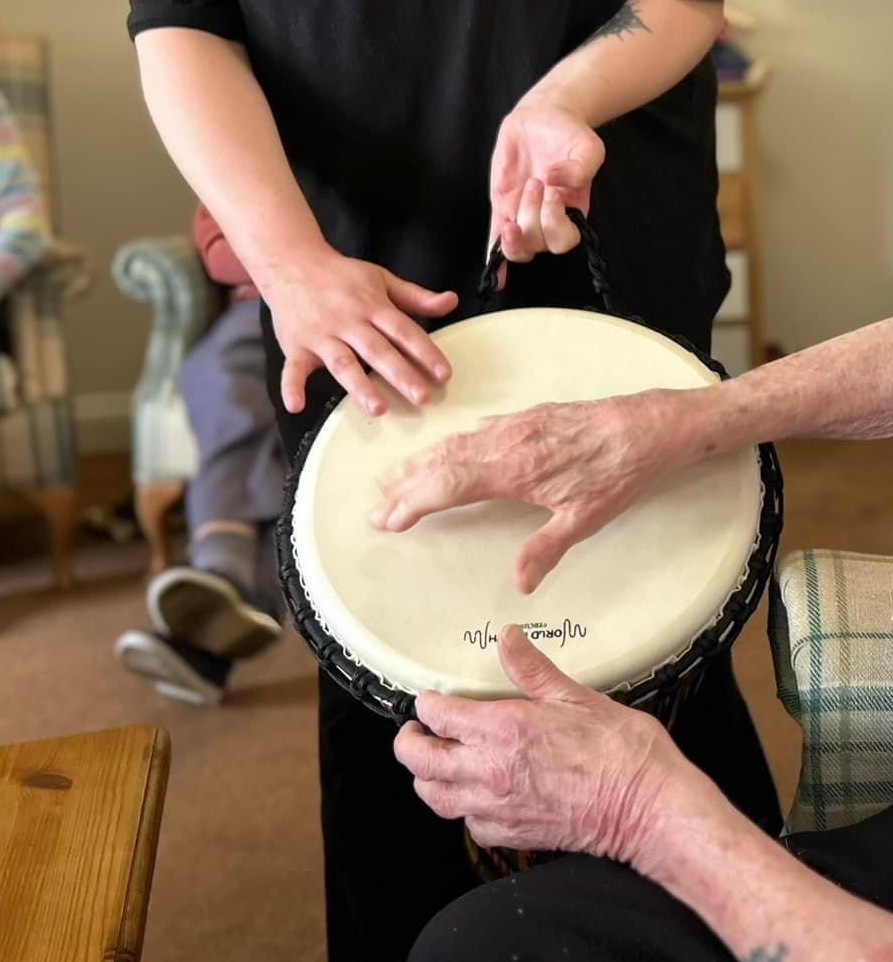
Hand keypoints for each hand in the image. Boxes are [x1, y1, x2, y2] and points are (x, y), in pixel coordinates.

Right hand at [267, 247, 457, 415]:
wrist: (291, 262)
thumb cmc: (341, 277)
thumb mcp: (381, 279)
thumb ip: (416, 297)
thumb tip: (451, 302)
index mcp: (371, 304)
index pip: (403, 330)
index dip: (425, 351)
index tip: (443, 374)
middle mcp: (347, 320)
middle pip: (377, 350)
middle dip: (400, 374)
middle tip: (421, 397)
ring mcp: (320, 334)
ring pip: (342, 362)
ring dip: (359, 386)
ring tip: (378, 408)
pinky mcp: (296, 346)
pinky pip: (293, 368)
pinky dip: (292, 386)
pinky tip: (296, 405)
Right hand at [372, 391, 681, 592]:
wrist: (648, 426)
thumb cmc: (619, 472)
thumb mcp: (585, 518)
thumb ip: (546, 548)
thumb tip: (520, 582)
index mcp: (513, 471)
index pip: (446, 487)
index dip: (412, 503)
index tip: (387, 518)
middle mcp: (505, 443)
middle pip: (439, 463)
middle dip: (403, 485)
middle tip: (375, 504)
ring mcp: (513, 426)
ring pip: (452, 444)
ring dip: (419, 462)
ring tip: (393, 478)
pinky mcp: (525, 417)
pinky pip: (473, 431)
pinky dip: (447, 445)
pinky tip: (442, 452)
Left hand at [394, 625, 703, 873]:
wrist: (647, 808)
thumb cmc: (619, 751)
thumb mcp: (574, 696)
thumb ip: (531, 668)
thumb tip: (507, 637)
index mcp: (501, 730)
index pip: (437, 716)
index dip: (428, 704)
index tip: (432, 699)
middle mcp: (488, 772)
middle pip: (419, 762)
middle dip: (409, 743)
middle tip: (415, 731)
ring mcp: (496, 809)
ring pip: (435, 798)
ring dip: (427, 777)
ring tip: (435, 761)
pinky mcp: (511, 836)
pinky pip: (467, 823)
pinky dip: (460, 807)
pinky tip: (473, 793)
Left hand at [488, 97, 605, 284]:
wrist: (543, 117)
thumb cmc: (569, 136)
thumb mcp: (587, 147)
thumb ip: (582, 166)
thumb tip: (555, 180)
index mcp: (571, 212)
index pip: (564, 241)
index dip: (555, 224)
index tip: (554, 193)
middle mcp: (547, 221)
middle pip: (540, 245)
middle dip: (535, 217)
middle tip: (537, 182)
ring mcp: (522, 217)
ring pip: (518, 247)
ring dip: (516, 226)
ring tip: (525, 188)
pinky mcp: (501, 209)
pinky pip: (496, 245)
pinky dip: (496, 263)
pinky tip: (495, 279)